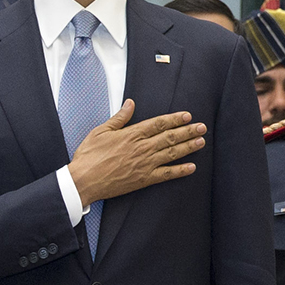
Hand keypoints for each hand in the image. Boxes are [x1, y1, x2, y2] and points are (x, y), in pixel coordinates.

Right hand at [66, 99, 206, 204]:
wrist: (83, 181)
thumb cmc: (89, 157)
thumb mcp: (100, 131)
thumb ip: (119, 118)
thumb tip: (130, 104)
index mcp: (131, 134)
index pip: (159, 123)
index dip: (174, 119)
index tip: (186, 116)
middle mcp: (141, 148)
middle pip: (170, 137)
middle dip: (188, 131)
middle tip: (201, 127)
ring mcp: (144, 164)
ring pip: (172, 153)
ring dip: (188, 147)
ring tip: (201, 142)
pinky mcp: (144, 179)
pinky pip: (166, 174)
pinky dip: (180, 171)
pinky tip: (191, 167)